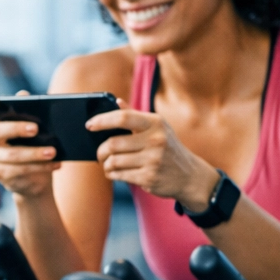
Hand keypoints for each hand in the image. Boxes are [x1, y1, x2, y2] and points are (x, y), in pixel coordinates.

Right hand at [0, 93, 59, 198]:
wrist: (32, 179)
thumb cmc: (31, 147)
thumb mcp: (31, 130)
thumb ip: (26, 112)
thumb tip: (23, 95)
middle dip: (16, 128)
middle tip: (35, 128)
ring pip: (13, 154)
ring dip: (35, 153)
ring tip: (53, 152)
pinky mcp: (1, 175)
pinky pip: (22, 170)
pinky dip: (41, 166)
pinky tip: (55, 164)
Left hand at [86, 104, 221, 208]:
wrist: (190, 176)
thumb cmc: (169, 148)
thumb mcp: (158, 128)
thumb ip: (135, 116)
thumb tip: (116, 101)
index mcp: (155, 123)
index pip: (123, 118)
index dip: (102, 121)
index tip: (89, 125)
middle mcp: (156, 140)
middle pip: (113, 144)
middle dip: (101, 151)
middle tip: (100, 153)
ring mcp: (153, 160)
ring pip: (113, 161)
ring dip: (106, 164)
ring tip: (108, 164)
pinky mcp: (149, 178)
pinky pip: (119, 175)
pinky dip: (112, 174)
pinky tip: (115, 172)